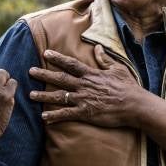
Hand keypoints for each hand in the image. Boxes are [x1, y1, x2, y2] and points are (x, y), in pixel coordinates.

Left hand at [29, 46, 145, 127]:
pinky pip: (67, 114)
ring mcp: (84, 100)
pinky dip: (54, 116)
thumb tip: (97, 48)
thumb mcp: (118, 69)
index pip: (71, 64)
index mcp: (91, 74)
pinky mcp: (86, 113)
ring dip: (44, 96)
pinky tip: (44, 118)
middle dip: (44, 75)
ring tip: (31, 95)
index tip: (45, 53)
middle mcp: (85, 86)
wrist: (135, 105)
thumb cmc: (128, 87)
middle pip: (60, 79)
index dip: (57, 58)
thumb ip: (105, 59)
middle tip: (30, 71)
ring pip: (60, 97)